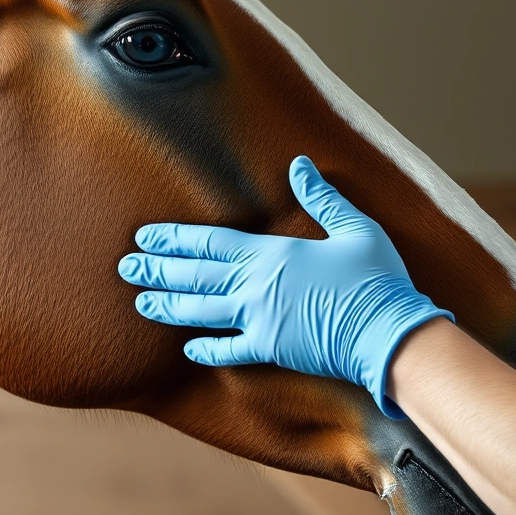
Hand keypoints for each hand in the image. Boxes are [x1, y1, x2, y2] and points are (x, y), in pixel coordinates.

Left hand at [118, 156, 451, 417]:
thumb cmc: (377, 278)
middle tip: (126, 267)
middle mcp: (257, 284)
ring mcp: (261, 319)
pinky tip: (187, 348)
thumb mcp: (354, 227)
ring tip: (142, 302)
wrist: (390, 332)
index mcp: (273, 252)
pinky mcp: (272, 348)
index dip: (175, 239)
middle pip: (196, 275)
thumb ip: (322, 197)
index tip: (146, 236)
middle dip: (158, 270)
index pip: (211, 242)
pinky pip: (230, 350)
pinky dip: (207, 349)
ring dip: (169, 305)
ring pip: (202, 310)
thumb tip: (301, 164)